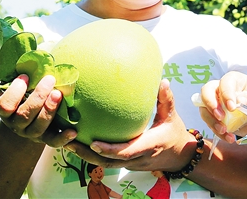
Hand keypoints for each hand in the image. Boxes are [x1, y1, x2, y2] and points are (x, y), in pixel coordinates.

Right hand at [0, 74, 76, 147]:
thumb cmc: (25, 93)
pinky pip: (53, 142)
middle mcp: (16, 124)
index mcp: (5, 111)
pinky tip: (73, 131)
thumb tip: (35, 56)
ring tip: (58, 94)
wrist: (28, 117)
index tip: (25, 76)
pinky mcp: (45, 139)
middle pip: (24, 116)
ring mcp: (30, 133)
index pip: (4, 105)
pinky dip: (63, 138)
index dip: (14, 91)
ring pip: (38, 128)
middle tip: (49, 79)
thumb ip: (22, 74)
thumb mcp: (18, 84)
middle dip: (38, 97)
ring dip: (49, 110)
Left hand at [65, 79, 194, 171]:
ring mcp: (131, 164)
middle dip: (88, 154)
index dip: (109, 150)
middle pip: (108, 162)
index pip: (126, 152)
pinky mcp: (126, 164)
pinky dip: (92, 155)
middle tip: (69, 142)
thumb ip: (166, 99)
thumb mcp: (171, 116)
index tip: (93, 143)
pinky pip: (107, 162)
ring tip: (67, 143)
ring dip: (85, 156)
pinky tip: (78, 143)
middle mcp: (137, 159)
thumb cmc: (174, 133)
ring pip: (104, 164)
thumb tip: (162, 81)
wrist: (179, 156)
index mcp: (148, 146)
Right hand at [198, 71, 246, 143]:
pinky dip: (217, 131)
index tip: (232, 107)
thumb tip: (239, 100)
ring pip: (205, 109)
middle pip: (207, 91)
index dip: (226, 94)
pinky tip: (229, 137)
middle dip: (210, 104)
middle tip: (220, 117)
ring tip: (224, 131)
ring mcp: (219, 103)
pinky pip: (211, 123)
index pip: (225, 82)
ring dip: (212, 121)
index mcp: (235, 80)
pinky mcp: (218, 117)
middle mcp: (223, 89)